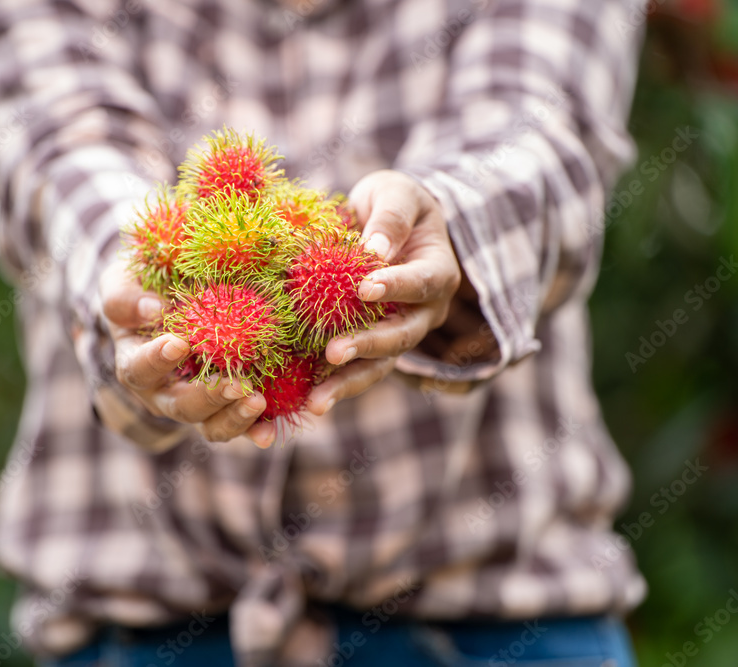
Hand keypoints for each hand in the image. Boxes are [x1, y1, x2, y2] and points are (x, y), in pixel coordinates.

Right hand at [99, 260, 272, 448]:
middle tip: (234, 384)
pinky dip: (254, 429)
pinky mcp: (223, 407)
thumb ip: (124, 297)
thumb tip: (152, 309)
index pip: (138, 368)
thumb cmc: (142, 290)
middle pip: (180, 406)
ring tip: (257, 401)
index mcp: (134, 363)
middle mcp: (162, 392)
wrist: (167, 302)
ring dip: (234, 416)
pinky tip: (268, 432)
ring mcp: (194, 404)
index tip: (178, 344)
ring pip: (210, 424)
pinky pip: (237, 424)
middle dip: (208, 397)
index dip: (156, 360)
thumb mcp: (121, 284)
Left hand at [304, 170, 461, 415]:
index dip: (395, 287)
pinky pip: (355, 370)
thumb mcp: (395, 193)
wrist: (389, 222)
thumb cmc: (393, 203)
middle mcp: (423, 313)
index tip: (364, 288)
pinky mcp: (371, 346)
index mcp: (437, 273)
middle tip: (332, 353)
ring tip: (317, 401)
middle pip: (401, 337)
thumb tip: (374, 249)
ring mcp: (398, 334)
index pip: (420, 283)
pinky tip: (304, 400)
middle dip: (367, 346)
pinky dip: (330, 385)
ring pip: (379, 366)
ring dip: (348, 383)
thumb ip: (390, 217)